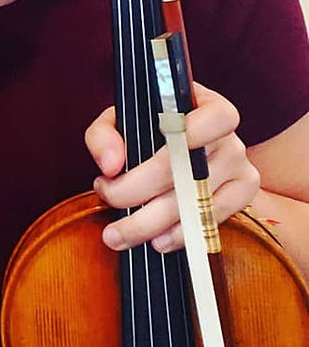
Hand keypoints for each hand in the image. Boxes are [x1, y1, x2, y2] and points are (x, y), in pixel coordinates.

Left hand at [85, 82, 259, 252]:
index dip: (191, 133)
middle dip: (139, 191)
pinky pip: (213, 222)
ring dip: (153, 223)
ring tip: (119, 234)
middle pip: (190, 169)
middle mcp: (229, 137)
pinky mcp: (243, 195)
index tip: (154, 146)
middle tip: (107, 200)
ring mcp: (241, 167)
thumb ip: (103, 135)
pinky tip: (155, 240)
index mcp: (204, 106)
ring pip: (197, 202)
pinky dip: (180, 236)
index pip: (215, 118)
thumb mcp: (119, 120)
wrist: (177, 145)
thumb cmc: (146, 129)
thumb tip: (109, 166)